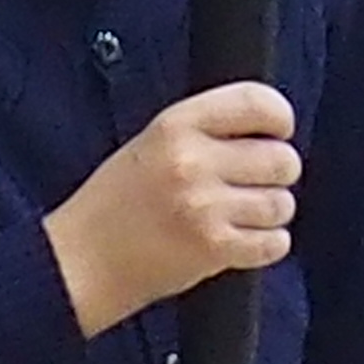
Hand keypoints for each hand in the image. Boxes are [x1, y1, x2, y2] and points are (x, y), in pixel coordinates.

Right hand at [45, 82, 297, 338]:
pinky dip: (268, 244)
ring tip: (243, 216)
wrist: (82, 261)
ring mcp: (204, 206)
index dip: (280, 117)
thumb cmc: (118, 203)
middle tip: (254, 184)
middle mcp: (192, 161)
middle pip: (281, 158)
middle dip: (277, 174)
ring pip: (281, 203)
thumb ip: (205, 130)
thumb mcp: (151, 142)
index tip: (279, 132)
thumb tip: (270, 132)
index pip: (257, 102)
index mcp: (176, 125)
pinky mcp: (213, 249)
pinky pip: (274, 242)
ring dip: (272, 212)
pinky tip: (245, 241)